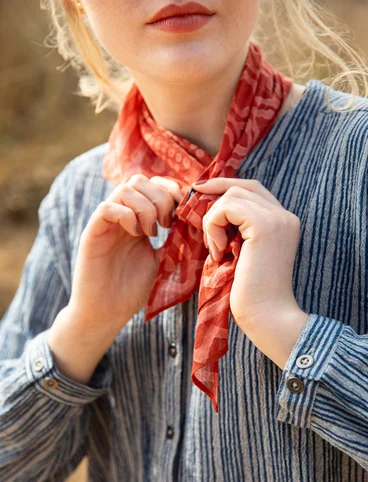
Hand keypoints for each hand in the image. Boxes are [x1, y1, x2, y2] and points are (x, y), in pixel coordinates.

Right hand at [67, 174, 183, 337]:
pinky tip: (136, 235)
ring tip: (152, 232)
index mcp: (138, 219)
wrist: (107, 313)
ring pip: (125, 189)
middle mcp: (121, 216)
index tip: (183, 211)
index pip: (153, 185)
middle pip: (140, 180)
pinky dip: (126, 216)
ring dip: (145, 207)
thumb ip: (178, 241)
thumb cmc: (134, 289)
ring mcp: (106, 223)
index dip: (171, 190)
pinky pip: (107, 208)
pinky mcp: (92, 233)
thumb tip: (200, 225)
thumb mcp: (164, 261)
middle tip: (167, 224)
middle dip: (161, 198)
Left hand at [192, 177, 309, 369]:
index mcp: (282, 222)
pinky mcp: (264, 225)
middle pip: (241, 187)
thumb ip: (234, 230)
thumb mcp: (240, 253)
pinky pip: (226, 208)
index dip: (225, 185)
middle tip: (198, 218)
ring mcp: (277, 219)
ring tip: (217, 250)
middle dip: (214, 197)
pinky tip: (218, 252)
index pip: (252, 189)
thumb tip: (209, 209)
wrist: (266, 317)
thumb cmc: (249, 293)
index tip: (199, 190)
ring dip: (213, 221)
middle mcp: (284, 216)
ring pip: (231, 196)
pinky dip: (213, 226)